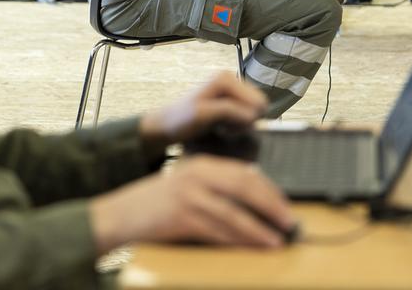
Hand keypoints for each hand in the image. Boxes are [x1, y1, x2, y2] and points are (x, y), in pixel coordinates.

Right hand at [90, 155, 294, 252]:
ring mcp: (190, 195)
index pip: (244, 172)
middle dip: (272, 205)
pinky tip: (254, 246)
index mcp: (201, 164)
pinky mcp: (183, 216)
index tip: (284, 203)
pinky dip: (240, 239)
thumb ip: (215, 187)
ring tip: (279, 239)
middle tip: (290, 220)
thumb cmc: (156, 203)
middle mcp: (198, 174)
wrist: (121, 213)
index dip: (269, 189)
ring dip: (260, 228)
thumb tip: (251, 201)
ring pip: (235, 212)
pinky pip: (219, 230)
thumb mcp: (187, 185)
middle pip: (245, 187)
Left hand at [140, 72, 266, 145]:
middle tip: (225, 128)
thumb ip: (228, 111)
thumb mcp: (203, 115)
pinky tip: (222, 126)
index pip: (258, 102)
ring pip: (254, 111)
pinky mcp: (230, 98)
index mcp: (225, 79)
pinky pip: (247, 114)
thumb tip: (253, 116)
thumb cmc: (181, 120)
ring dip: (241, 124)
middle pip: (259, 105)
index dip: (247, 119)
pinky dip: (238, 124)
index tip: (227, 128)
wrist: (167, 126)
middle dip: (245, 120)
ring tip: (222, 128)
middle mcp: (230, 78)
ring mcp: (231, 88)